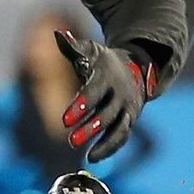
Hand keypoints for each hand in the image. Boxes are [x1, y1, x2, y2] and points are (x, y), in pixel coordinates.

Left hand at [55, 31, 150, 162]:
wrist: (135, 68)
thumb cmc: (103, 61)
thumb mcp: (91, 50)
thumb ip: (73, 47)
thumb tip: (58, 34)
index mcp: (107, 76)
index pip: (93, 92)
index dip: (80, 106)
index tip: (64, 120)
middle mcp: (120, 94)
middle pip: (106, 114)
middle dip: (90, 128)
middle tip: (71, 141)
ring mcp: (127, 108)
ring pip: (119, 129)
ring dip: (105, 144)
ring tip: (88, 157)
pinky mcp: (130, 120)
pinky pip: (123, 136)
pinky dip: (111, 148)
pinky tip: (94, 158)